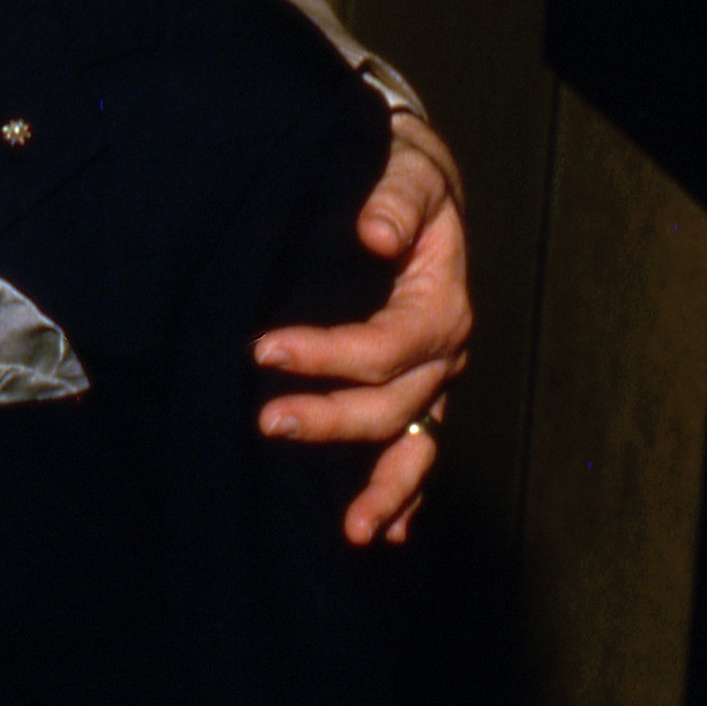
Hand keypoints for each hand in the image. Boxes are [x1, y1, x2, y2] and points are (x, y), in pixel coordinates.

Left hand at [254, 110, 470, 546]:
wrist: (417, 189)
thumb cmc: (406, 179)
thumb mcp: (407, 172)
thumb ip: (394, 200)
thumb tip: (376, 233)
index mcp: (440, 307)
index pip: (386, 347)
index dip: (327, 354)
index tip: (263, 348)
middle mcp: (443, 355)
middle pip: (393, 406)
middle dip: (333, 420)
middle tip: (268, 424)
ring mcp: (432, 383)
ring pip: (414, 448)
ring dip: (385, 490)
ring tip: (354, 532)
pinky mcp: (414, 394)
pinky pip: (414, 452)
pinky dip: (403, 496)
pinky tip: (383, 533)